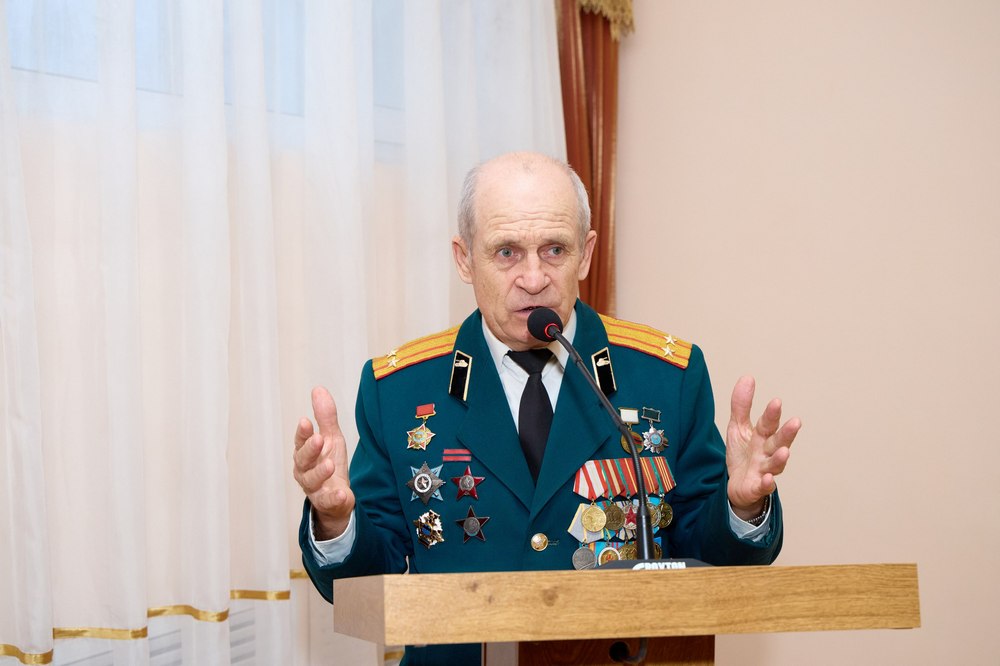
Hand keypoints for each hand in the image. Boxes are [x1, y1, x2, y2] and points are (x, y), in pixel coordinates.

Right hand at [293, 386, 354, 539]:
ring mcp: (314, 488)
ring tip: (330, 464)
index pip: (300, 441)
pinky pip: (328, 501)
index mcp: (305, 454)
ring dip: (320, 472)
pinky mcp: (327, 502)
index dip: (302, 433)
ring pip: (312, 480)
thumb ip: (325, 417)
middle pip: (303, 460)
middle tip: (318, 439)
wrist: (336, 498)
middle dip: (309, 450)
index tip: (306, 422)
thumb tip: (318, 389)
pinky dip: (334, 498)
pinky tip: (342, 493)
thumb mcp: (331, 438)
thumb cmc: (329, 463)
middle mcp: (305, 471)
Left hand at [725, 376, 800, 520]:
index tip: (776, 401)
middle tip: (796, 422)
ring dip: (780, 458)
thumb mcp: (738, 427)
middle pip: (777, 442)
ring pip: (774, 465)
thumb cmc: (742, 455)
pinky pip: (763, 487)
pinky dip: (767, 484)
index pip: (767, 424)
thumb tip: (748, 377)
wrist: (737, 486)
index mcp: (762, 437)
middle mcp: (766, 453)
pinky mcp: (757, 488)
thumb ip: (742, 405)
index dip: (772, 414)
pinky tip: (768, 479)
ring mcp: (764, 471)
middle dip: (786, 433)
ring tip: (785, 451)